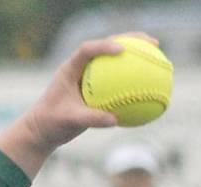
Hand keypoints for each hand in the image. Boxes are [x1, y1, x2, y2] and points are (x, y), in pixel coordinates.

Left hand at [0, 33, 157, 178]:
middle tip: (152, 42)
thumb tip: (115, 120)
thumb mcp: (69, 121)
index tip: (122, 50)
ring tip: (159, 56)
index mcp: (70, 69)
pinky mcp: (95, 88)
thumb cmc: (50, 124)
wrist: (41, 132)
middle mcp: (81, 68)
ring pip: (116, 62)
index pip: (88, 49)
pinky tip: (152, 87)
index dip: (105, 46)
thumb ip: (90, 119)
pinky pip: (117, 81)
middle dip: (131, 40)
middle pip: (108, 46)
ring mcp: (89, 77)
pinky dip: (133, 81)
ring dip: (137, 57)